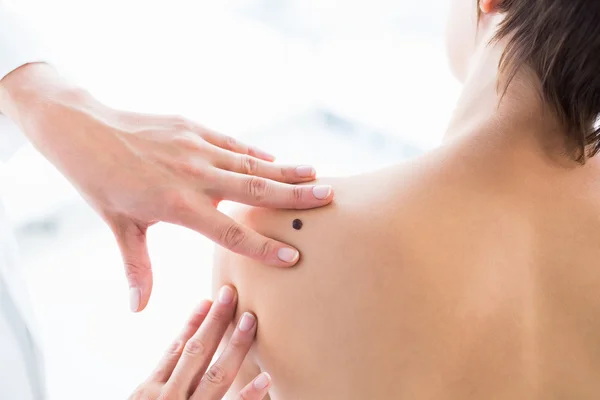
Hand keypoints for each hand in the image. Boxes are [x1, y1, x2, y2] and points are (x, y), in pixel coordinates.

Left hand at [0, 63, 333, 310]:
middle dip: (293, 197)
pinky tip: (277, 158)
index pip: (230, 232)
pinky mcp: (193, 128)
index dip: (262, 247)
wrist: (84, 130)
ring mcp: (196, 148)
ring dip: (285, 170)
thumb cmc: (101, 183)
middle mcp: (195, 176)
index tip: (293, 257)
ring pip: (250, 164)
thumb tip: (137, 309)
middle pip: (254, 190)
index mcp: (178, 206)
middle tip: (328, 198)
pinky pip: (233, 144)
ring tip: (316, 175)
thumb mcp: (119, 227)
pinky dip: (257, 153)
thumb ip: (138, 267)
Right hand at [130, 286, 269, 399]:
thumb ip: (159, 379)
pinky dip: (248, 396)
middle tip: (231, 294)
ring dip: (234, 346)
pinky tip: (265, 378)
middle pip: (196, 353)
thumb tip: (178, 349)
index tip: (206, 300)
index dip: (192, 322)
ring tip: (251, 321)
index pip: (175, 348)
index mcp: (148, 390)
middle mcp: (166, 399)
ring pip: (214, 375)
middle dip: (215, 322)